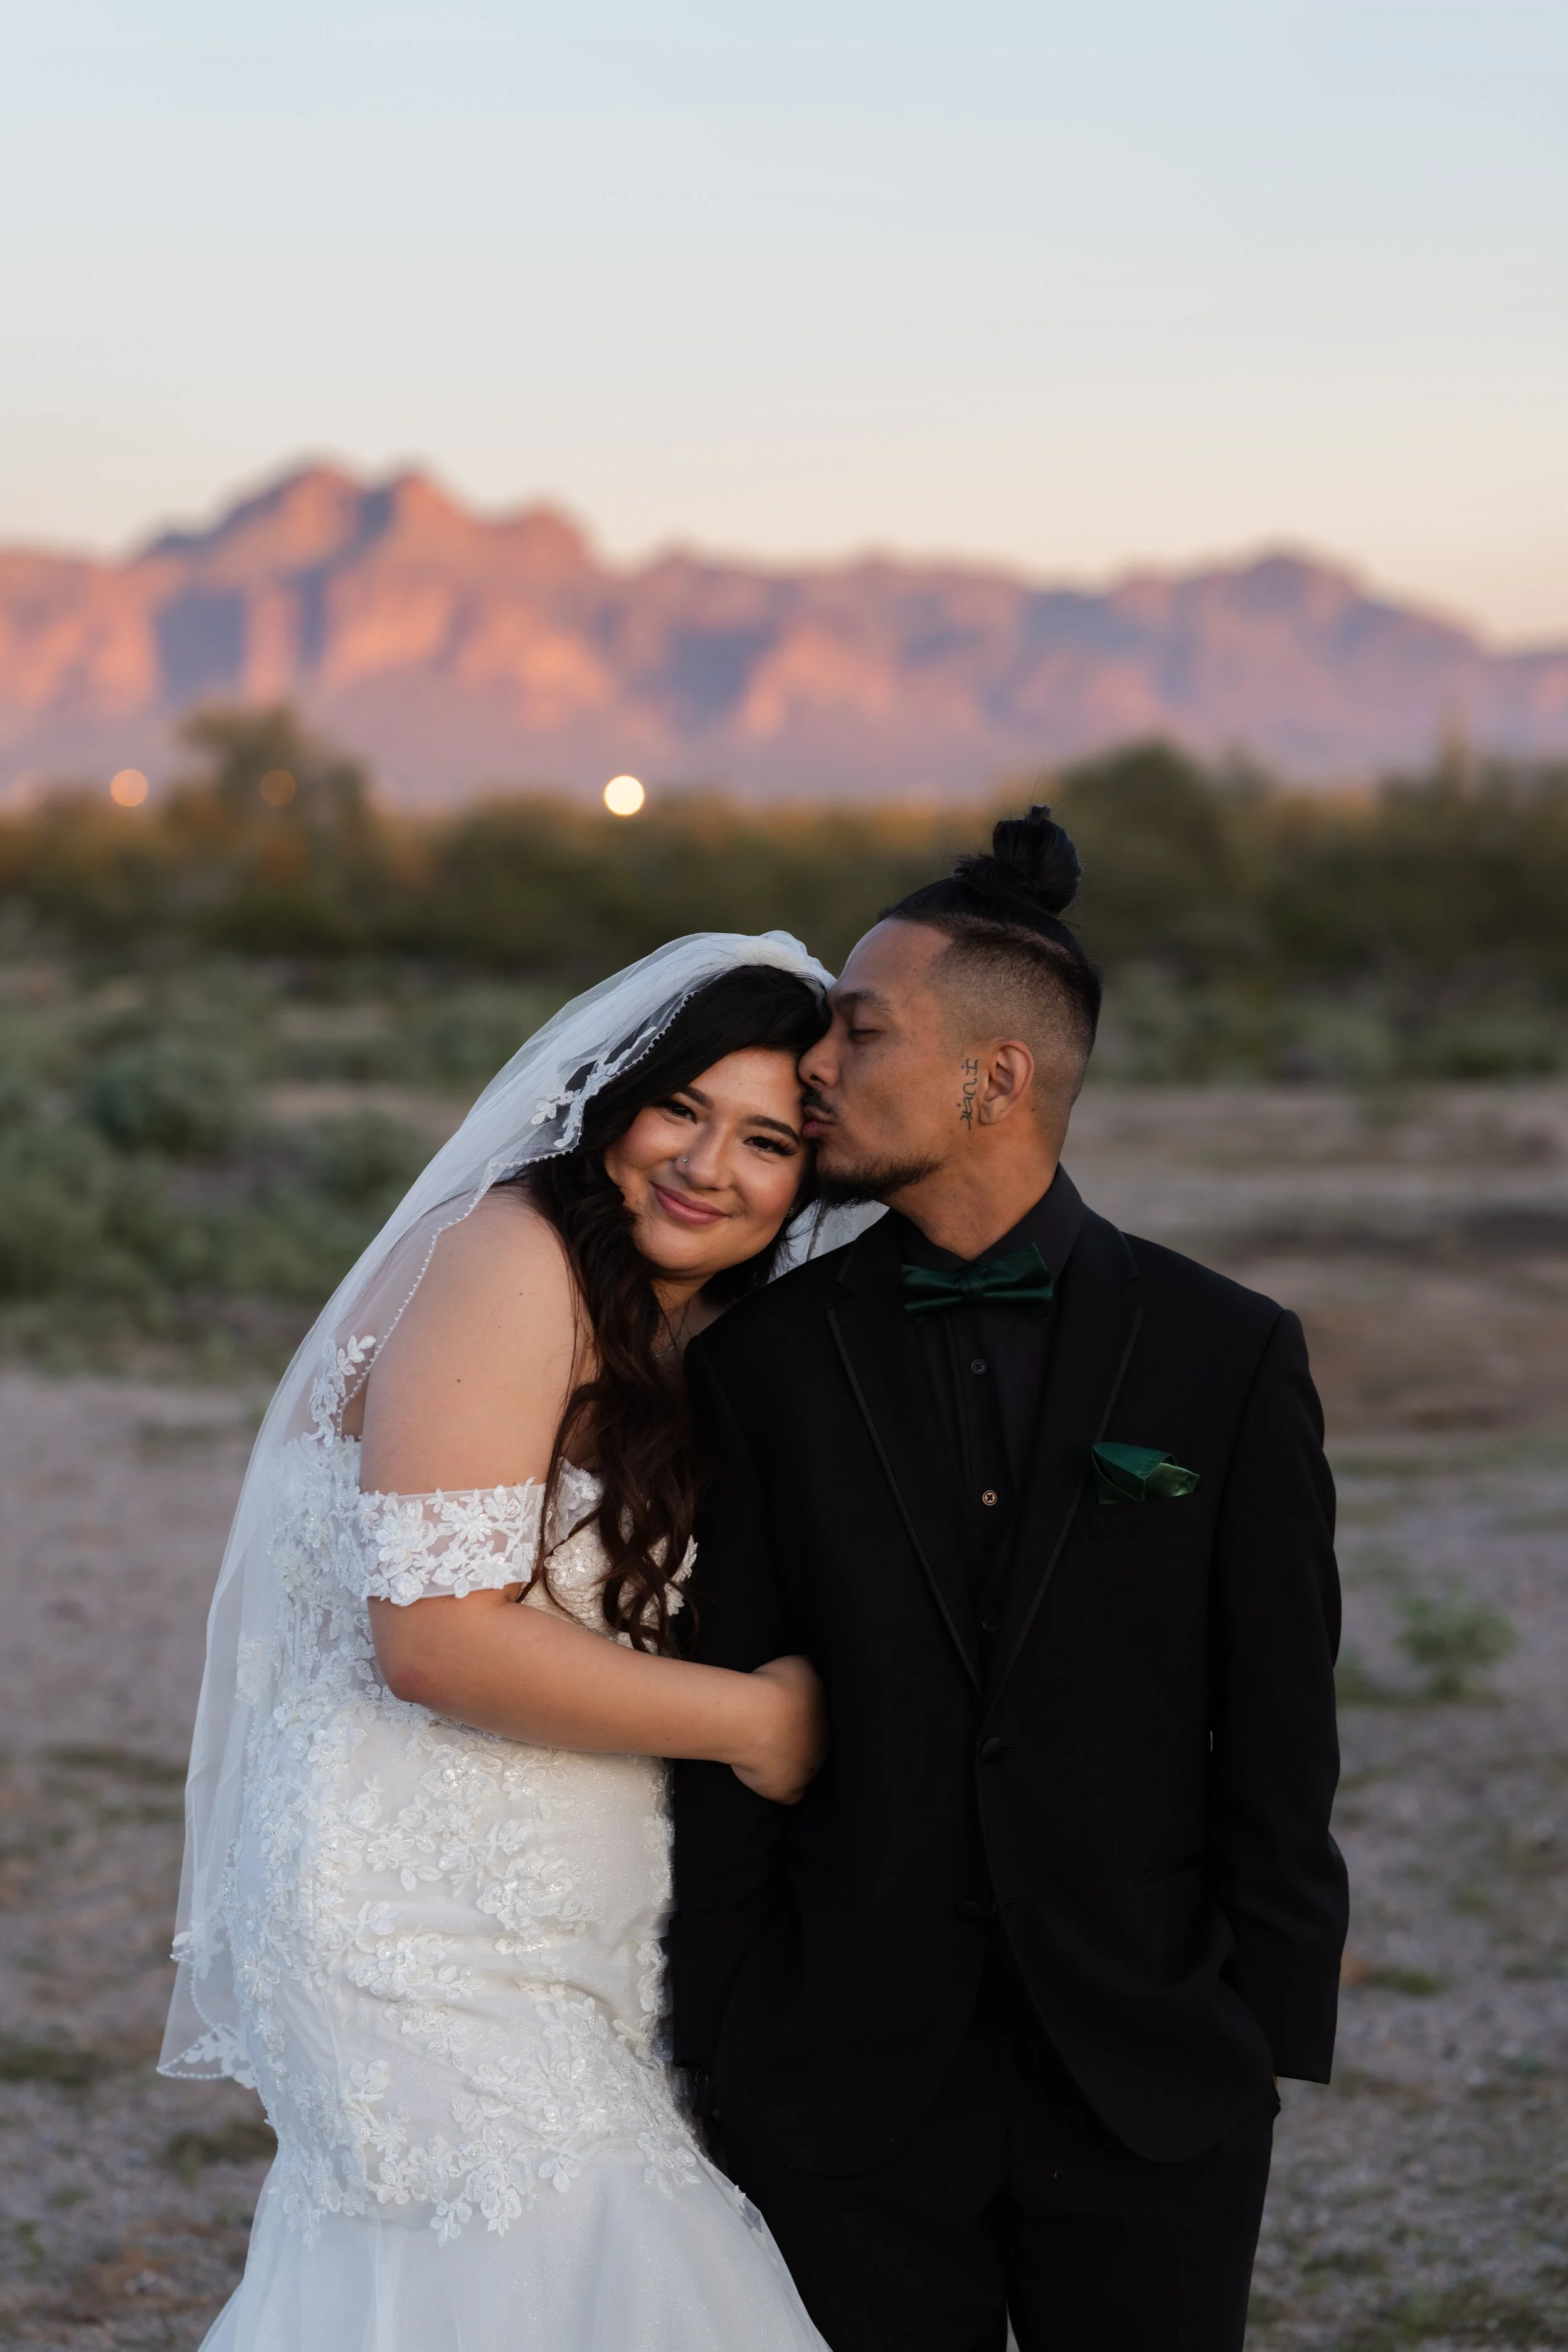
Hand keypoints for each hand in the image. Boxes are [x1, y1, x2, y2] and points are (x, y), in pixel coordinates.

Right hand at [730, 1654, 826, 1803]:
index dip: (810, 1718)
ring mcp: (806, 1771)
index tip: (795, 1714)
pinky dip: (786, 1792)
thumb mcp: (800, 1664)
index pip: (825, 1721)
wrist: (755, 1719)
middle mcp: (821, 1746)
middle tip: (786, 1734)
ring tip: (781, 1759)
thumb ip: (812, 1667)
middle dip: (807, 1743)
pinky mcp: (786, 1790)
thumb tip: (817, 1666)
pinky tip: (778, 1785)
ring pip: (809, 1772)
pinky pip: (793, 1797)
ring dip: (798, 1767)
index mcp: (825, 1717)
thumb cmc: (776, 1687)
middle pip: (820, 1747)